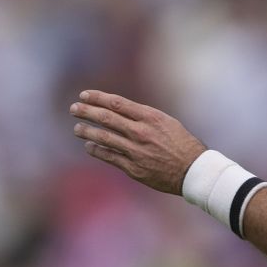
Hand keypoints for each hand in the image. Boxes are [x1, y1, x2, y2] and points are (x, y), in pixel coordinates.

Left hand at [69, 90, 206, 193]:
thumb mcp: (165, 121)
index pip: (116, 103)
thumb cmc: (181, 143)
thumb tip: (119, 111)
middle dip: (87, 112)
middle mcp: (140, 132)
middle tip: (73, 109)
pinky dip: (96, 150)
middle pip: (106, 118)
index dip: (97, 98)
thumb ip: (142, 116)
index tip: (84, 95)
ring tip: (77, 128)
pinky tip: (88, 146)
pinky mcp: (133, 168)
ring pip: (104, 138)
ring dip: (87, 132)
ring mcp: (135, 151)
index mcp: (149, 117)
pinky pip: (109, 157)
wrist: (192, 170)